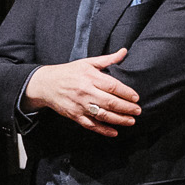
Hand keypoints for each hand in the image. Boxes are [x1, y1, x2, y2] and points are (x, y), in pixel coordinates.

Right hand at [24, 48, 140, 136]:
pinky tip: (114, 132)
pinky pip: (91, 125)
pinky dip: (103, 130)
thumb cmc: (69, 72)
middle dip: (126, 108)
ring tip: (131, 121)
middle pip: (110, 102)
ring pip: (103, 115)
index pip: (113, 86)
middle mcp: (86, 91)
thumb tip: (124, 51)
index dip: (126, 93)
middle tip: (138, 111)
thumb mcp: (87, 62)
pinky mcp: (75, 115)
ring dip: (119, 120)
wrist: (46, 84)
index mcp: (90, 77)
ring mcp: (80, 105)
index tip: (136, 98)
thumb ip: (107, 59)